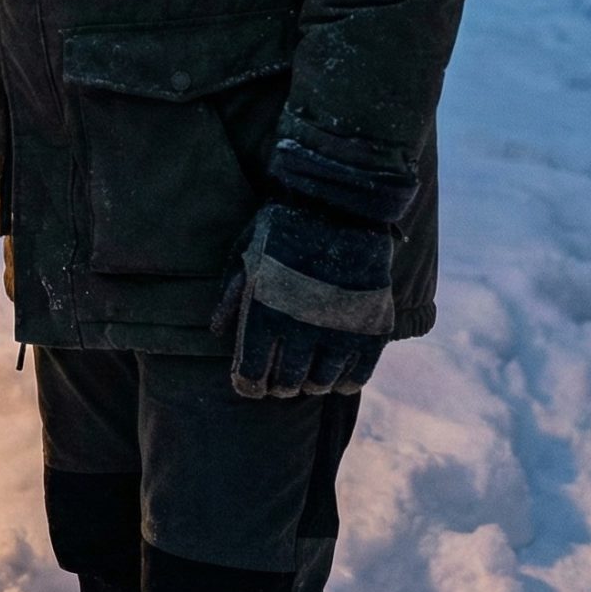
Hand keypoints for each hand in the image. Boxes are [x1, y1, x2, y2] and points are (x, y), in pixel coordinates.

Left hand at [212, 199, 394, 398]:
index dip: (248, 384)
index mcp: (265, 313)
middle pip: (287, 382)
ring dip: (310, 384)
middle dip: (278, 386)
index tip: (249, 385)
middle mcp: (302, 329)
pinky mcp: (372, 328)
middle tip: (277, 383)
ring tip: (306, 378)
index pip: (252, 372)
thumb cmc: (284, 226)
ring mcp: (341, 331)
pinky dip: (345, 381)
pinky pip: (359, 374)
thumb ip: (232, 296)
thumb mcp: (247, 254)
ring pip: (321, 382)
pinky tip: (337, 377)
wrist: (342, 205)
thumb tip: (217, 332)